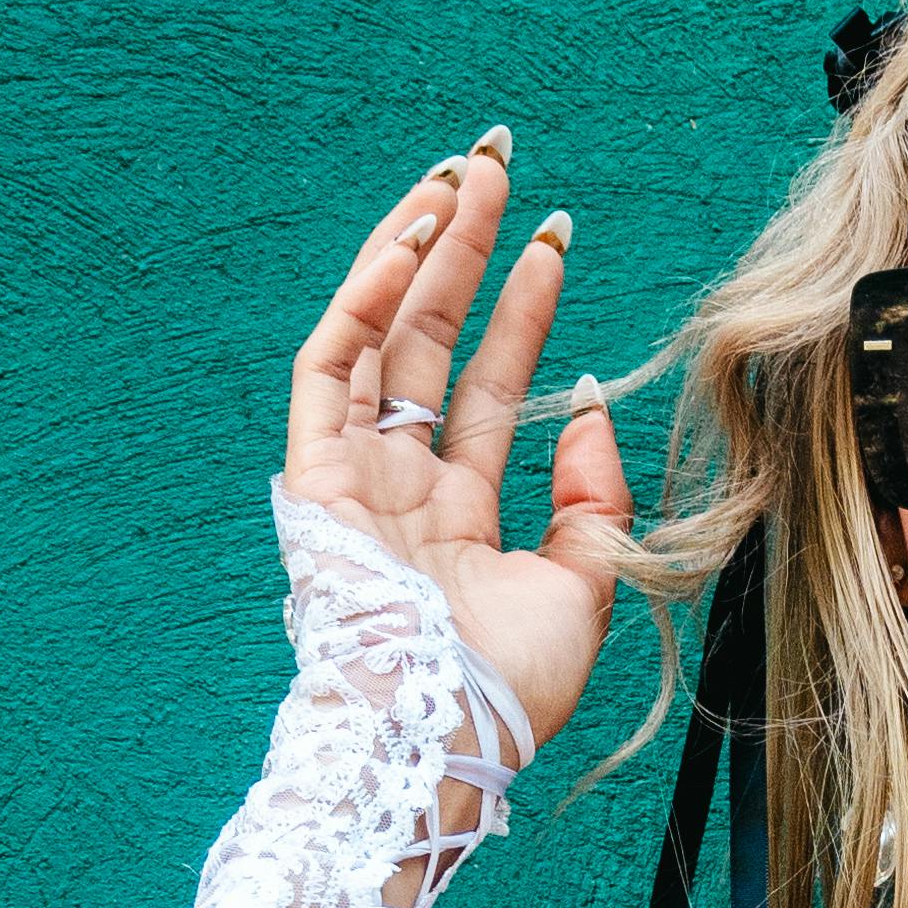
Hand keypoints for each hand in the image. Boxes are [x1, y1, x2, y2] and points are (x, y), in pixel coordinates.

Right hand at [282, 128, 638, 749]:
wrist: (439, 740)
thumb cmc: (504, 688)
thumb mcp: (585, 586)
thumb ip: (594, 496)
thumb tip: (591, 400)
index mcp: (455, 515)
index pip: (488, 386)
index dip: (521, 309)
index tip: (556, 240)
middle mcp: (399, 485)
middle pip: (430, 340)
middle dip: (464, 250)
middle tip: (499, 167)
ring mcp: (352, 478)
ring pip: (380, 337)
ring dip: (415, 251)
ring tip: (458, 176)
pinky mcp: (312, 477)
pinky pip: (331, 369)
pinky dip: (364, 300)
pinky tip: (407, 242)